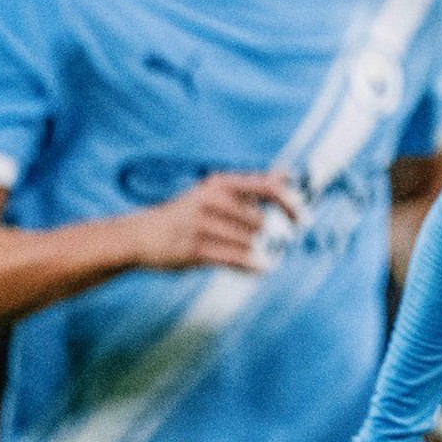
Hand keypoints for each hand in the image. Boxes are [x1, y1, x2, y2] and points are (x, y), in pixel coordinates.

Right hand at [130, 171, 301, 271]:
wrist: (140, 235)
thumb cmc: (185, 213)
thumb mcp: (215, 191)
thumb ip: (252, 185)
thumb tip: (287, 173)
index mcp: (220, 184)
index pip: (268, 187)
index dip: (291, 203)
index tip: (302, 219)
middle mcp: (211, 200)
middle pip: (261, 222)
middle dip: (268, 236)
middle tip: (267, 242)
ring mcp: (202, 225)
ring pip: (251, 243)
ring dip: (258, 252)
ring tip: (251, 253)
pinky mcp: (195, 250)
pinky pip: (237, 260)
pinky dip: (253, 266)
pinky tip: (259, 268)